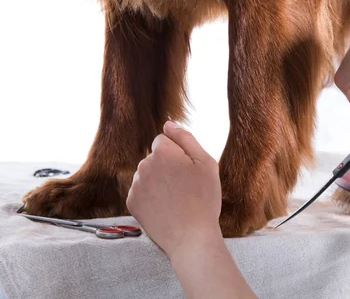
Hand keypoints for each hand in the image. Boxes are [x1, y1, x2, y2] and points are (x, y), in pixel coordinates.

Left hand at [126, 121, 221, 256]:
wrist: (191, 237)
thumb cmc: (204, 198)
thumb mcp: (206, 163)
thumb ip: (185, 138)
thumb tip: (168, 124)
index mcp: (162, 151)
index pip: (164, 140)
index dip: (179, 154)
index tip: (189, 170)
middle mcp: (144, 165)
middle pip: (154, 157)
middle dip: (167, 166)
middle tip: (185, 186)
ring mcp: (136, 185)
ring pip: (147, 174)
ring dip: (158, 181)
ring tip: (176, 199)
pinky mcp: (131, 203)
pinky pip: (141, 190)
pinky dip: (151, 196)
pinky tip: (165, 207)